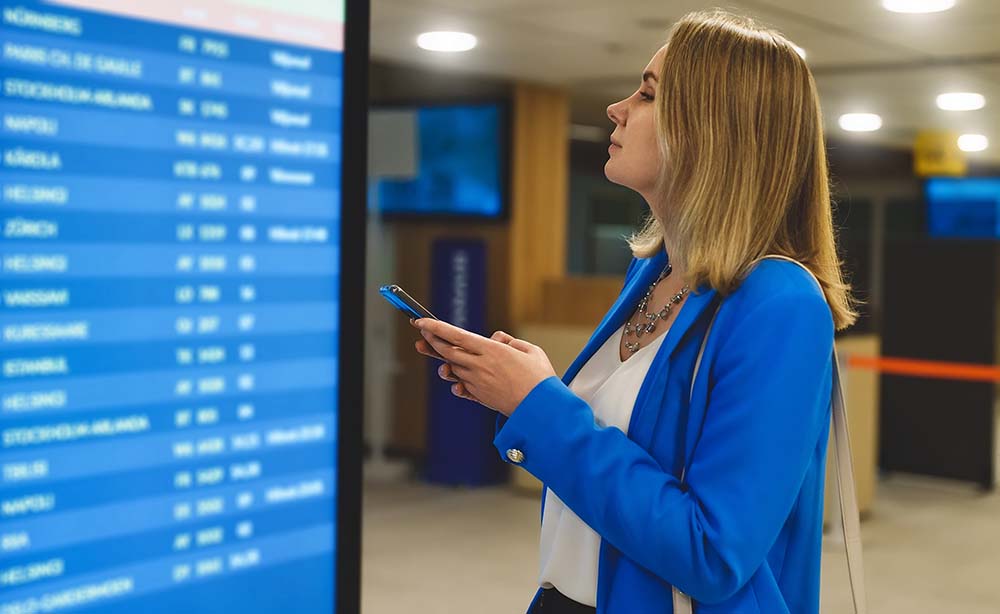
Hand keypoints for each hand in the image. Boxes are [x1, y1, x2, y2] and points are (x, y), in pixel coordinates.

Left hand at [410, 318, 556, 416]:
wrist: (540, 410)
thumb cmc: (539, 379)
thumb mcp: (530, 350)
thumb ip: (510, 341)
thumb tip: (495, 339)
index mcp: (492, 351)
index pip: (457, 336)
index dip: (436, 328)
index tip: (422, 322)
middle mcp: (480, 366)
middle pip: (447, 352)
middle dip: (431, 340)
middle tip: (421, 333)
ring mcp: (477, 383)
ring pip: (452, 368)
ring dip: (441, 360)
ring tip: (431, 350)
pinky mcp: (479, 397)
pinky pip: (460, 386)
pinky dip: (454, 381)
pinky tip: (452, 378)